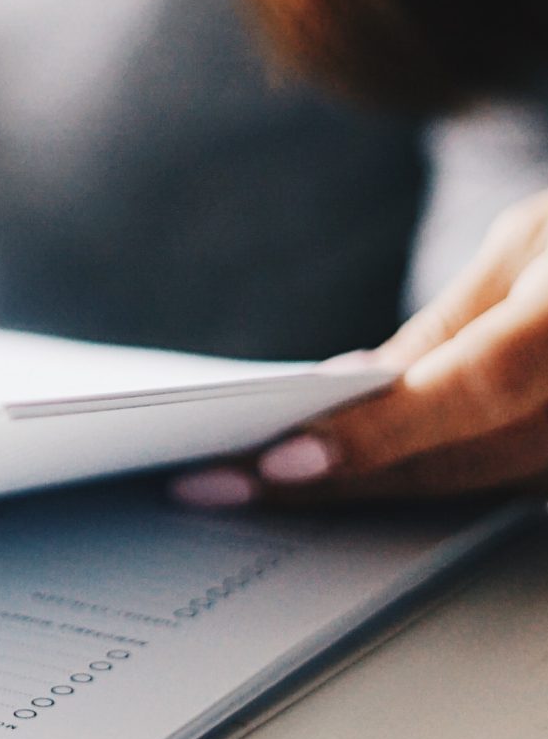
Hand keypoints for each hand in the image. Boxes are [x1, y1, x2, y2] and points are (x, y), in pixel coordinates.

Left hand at [172, 190, 547, 509]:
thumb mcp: (531, 242)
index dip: (378, 432)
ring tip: (257, 490)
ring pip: (475, 489)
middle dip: (336, 482)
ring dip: (368, 495)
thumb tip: (360, 384)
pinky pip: (505, 488)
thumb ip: (452, 324)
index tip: (282, 461)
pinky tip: (348, 481)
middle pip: (459, 462)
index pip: (474, 389)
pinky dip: (425, 485)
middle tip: (221, 486)